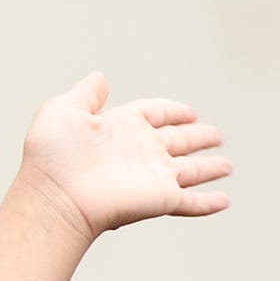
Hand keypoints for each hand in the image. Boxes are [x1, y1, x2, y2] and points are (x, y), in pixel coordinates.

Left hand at [16, 75, 230, 240]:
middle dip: (199, 137)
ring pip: (190, 171)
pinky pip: (193, 202)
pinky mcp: (161, 199)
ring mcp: (152, 176)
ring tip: (227, 166)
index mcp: (120, 127)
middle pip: (178, 140)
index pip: (154, 114)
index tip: (189, 112)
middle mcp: (139, 151)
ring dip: (210, 168)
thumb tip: (100, 77)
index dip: (172, 111)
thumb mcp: (63, 111)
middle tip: (216, 134)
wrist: (57, 195)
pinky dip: (210, 203)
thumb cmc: (52, 155)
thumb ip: (86, 93)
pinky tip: (224, 201)